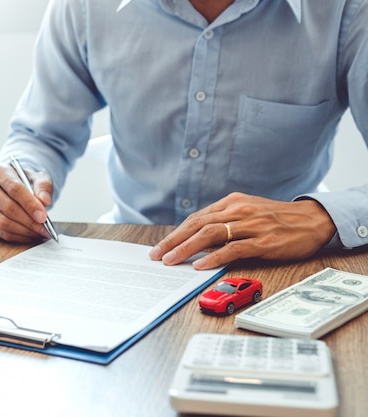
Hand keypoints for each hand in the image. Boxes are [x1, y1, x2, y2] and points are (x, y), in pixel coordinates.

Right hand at [0, 161, 52, 241]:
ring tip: (38, 232)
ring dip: (24, 231)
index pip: (15, 189)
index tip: (43, 216)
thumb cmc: (26, 181)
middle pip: (8, 207)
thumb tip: (44, 201)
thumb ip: (43, 187)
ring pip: (3, 222)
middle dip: (29, 221)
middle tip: (44, 227)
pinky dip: (17, 236)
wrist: (16, 186)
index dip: (30, 204)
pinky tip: (29, 235)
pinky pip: (1, 232)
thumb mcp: (39, 177)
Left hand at [149, 192, 336, 269]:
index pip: (196, 218)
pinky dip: (214, 257)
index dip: (176, 233)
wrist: (313, 220)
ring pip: (210, 235)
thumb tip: (198, 239)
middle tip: (157, 255)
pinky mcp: (263, 241)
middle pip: (197, 225)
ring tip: (171, 260)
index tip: (161, 246)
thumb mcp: (248, 212)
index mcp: (232, 203)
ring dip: (187, 248)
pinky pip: (234, 249)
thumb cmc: (278, 219)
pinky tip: (200, 266)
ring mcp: (251, 225)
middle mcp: (238, 211)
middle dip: (174, 241)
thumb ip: (225, 221)